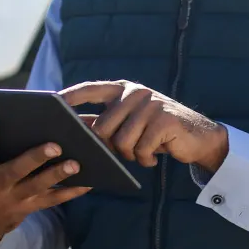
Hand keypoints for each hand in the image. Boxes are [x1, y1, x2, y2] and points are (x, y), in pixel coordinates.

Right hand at [0, 115, 91, 248]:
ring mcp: (14, 199)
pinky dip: (72, 192)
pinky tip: (90, 181)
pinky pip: (53, 200)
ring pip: (39, 185)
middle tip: (54, 143)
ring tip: (78, 162)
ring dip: (58, 175)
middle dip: (35, 158)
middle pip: (17, 170)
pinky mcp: (29, 207)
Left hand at [60, 80, 229, 170]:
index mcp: (123, 89)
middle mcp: (135, 93)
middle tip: (127, 151)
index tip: (51, 105)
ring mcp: (151, 105)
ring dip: (131, 154)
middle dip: (110, 147)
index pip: (89, 89)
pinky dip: (146, 159)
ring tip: (143, 152)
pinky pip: (142, 149)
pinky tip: (155, 155)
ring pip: (122, 142)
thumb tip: (71, 131)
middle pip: (103, 127)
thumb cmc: (156, 131)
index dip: (69, 97)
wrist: (198, 136)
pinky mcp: (165, 120)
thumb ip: (105, 121)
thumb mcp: (130, 122)